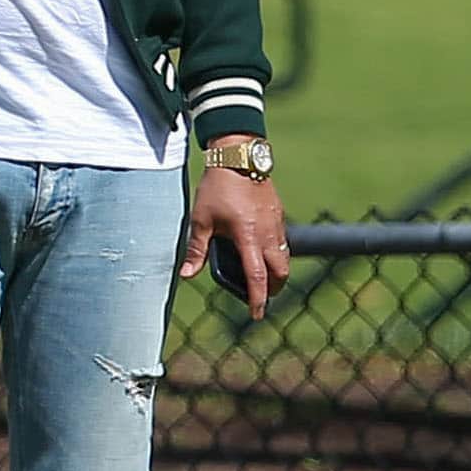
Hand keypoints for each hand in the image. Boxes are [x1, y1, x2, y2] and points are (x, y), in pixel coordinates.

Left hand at [179, 155, 290, 320]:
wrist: (238, 156)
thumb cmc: (217, 187)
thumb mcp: (201, 219)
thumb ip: (196, 249)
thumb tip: (186, 275)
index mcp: (248, 237)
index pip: (257, 276)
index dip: (257, 299)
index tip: (256, 314)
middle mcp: (267, 233)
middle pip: (280, 272)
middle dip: (272, 288)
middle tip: (260, 296)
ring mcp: (276, 223)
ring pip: (285, 257)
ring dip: (276, 272)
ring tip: (261, 276)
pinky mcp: (278, 214)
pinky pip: (282, 241)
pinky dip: (276, 253)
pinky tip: (261, 251)